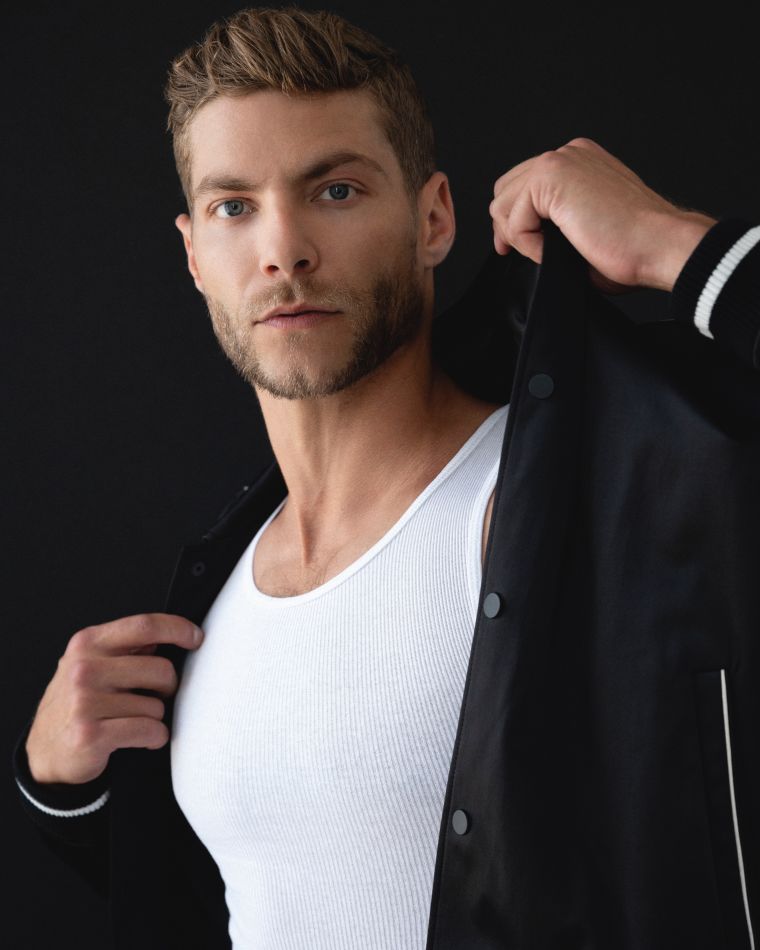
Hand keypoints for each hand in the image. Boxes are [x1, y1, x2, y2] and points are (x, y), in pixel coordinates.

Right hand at [25, 614, 203, 784]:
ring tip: (134, 721)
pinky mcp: (91, 734)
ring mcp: (85, 702)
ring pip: (156, 705)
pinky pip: (149, 731)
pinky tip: (141, 739)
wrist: (46, 753)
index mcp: (87, 644)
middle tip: (156, 697)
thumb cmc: (78, 704)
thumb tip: (169, 633)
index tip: (196, 638)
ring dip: (155, 717)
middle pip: (160, 669)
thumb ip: (125, 648)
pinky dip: (154, 737)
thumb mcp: (91, 665)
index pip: (144, 625)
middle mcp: (84, 669)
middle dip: (168, 687)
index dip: (177, 629)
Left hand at [489, 137, 717, 293]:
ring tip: (547, 254)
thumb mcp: (586, 224)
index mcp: (580, 160)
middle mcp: (568, 153)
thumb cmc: (636, 246)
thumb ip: (556, 221)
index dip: (513, 217)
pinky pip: (514, 222)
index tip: (514, 244)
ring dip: (519, 238)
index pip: (524, 183)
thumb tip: (525, 239)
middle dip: (506, 224)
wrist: (660, 245)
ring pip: (503, 205)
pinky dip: (528, 246)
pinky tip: (554, 252)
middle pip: (506, 188)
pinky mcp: (551, 178)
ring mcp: (560, 161)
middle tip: (514, 251)